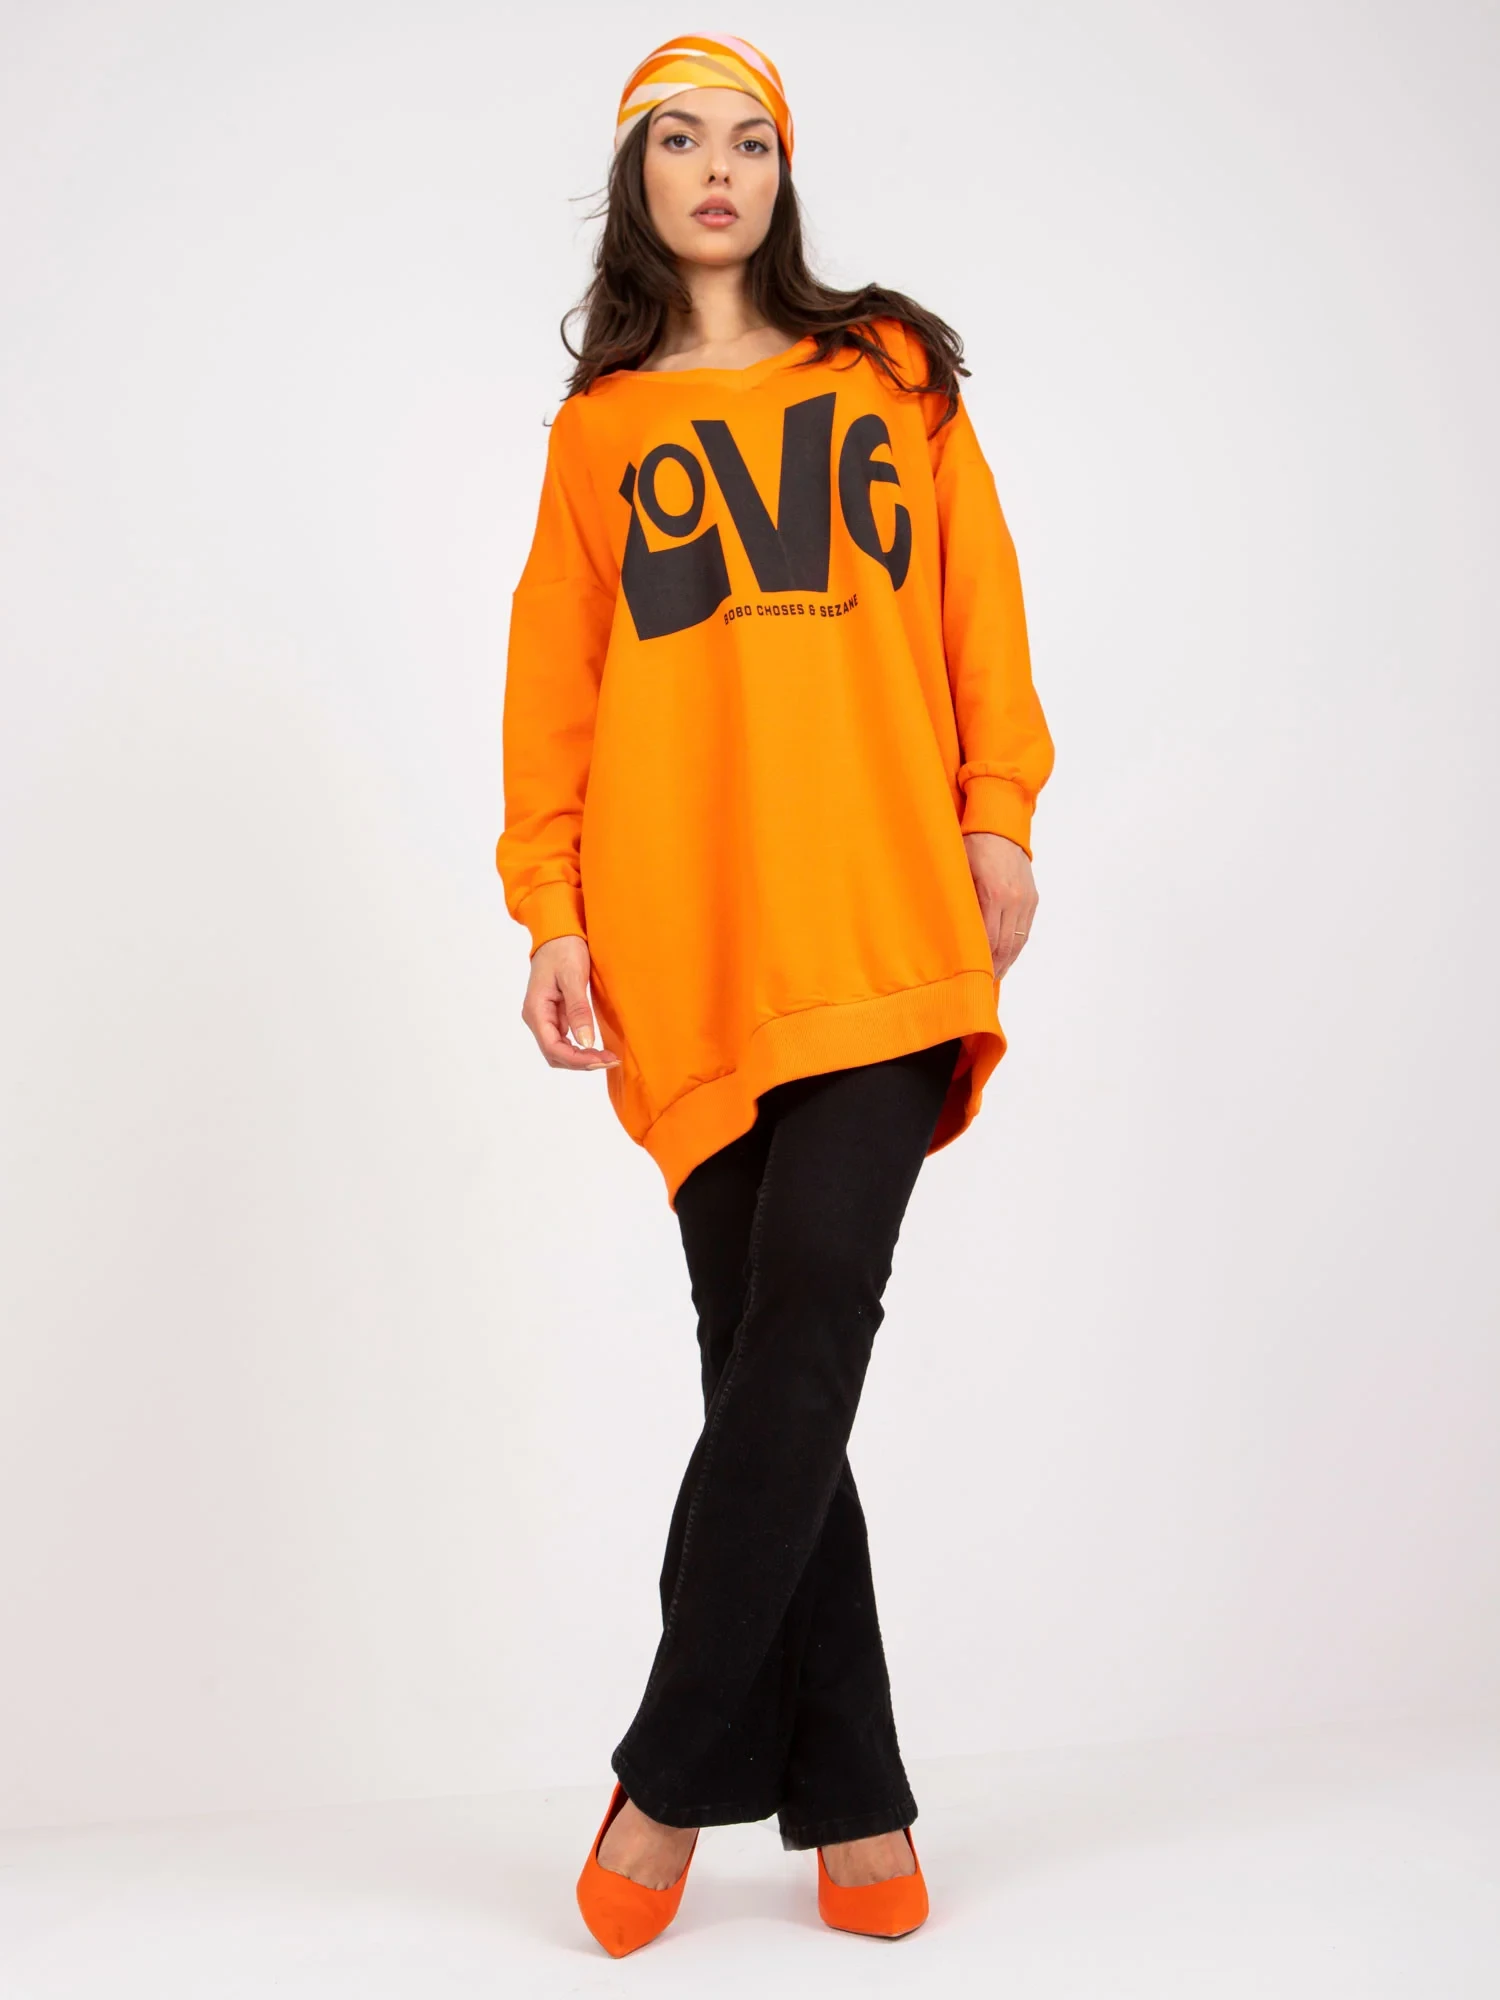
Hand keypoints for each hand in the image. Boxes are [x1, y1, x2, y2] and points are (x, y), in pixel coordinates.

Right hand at [521, 935, 620, 1071]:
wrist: (558, 933)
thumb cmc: (564, 949)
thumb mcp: (572, 977)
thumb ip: (578, 1009)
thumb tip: (585, 1041)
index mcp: (536, 1010)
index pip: (553, 1048)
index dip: (578, 1059)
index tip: (602, 1059)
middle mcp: (537, 1017)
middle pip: (555, 1054)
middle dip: (582, 1062)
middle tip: (610, 1059)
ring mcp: (545, 1017)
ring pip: (559, 1050)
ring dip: (581, 1058)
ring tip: (607, 1056)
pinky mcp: (555, 1014)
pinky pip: (565, 1039)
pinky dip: (581, 1047)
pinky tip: (598, 1046)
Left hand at [962, 832, 1037, 980]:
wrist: (999, 826)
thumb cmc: (971, 847)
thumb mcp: (958, 873)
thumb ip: (960, 904)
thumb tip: (952, 936)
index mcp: (993, 894)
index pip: (988, 939)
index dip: (980, 962)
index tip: (971, 978)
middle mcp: (1014, 899)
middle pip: (1005, 945)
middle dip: (993, 968)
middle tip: (980, 984)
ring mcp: (1026, 899)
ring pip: (1017, 941)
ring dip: (1006, 961)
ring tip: (993, 976)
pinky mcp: (1033, 898)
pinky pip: (1025, 931)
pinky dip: (1015, 947)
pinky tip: (1006, 958)